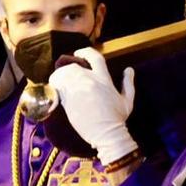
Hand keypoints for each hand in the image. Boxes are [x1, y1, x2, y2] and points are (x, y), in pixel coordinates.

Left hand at [52, 51, 137, 165]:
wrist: (106, 134)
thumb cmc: (117, 118)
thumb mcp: (128, 100)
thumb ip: (128, 83)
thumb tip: (129, 70)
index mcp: (104, 79)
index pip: (94, 57)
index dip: (85, 52)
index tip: (79, 53)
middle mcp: (89, 81)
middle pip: (73, 66)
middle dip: (69, 67)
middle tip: (68, 73)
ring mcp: (77, 91)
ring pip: (63, 75)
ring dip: (61, 76)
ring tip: (61, 81)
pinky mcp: (68, 101)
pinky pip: (58, 88)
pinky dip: (56, 87)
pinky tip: (57, 91)